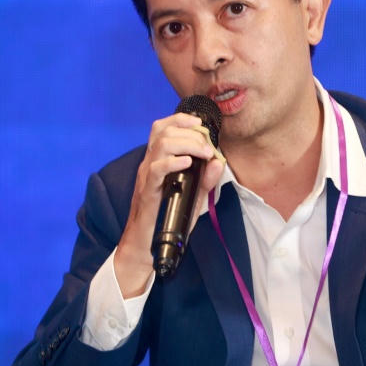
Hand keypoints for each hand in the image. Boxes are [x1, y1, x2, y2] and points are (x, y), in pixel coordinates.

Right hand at [114, 113, 224, 297]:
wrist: (145, 245)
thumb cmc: (167, 219)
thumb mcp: (193, 196)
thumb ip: (206, 179)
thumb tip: (219, 162)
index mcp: (158, 161)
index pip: (163, 128)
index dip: (181, 120)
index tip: (202, 125)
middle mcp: (150, 164)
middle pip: (162, 131)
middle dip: (190, 132)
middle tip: (208, 146)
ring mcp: (147, 177)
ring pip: (160, 145)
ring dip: (186, 144)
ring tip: (203, 153)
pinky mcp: (147, 192)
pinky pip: (156, 170)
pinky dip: (173, 162)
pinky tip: (187, 163)